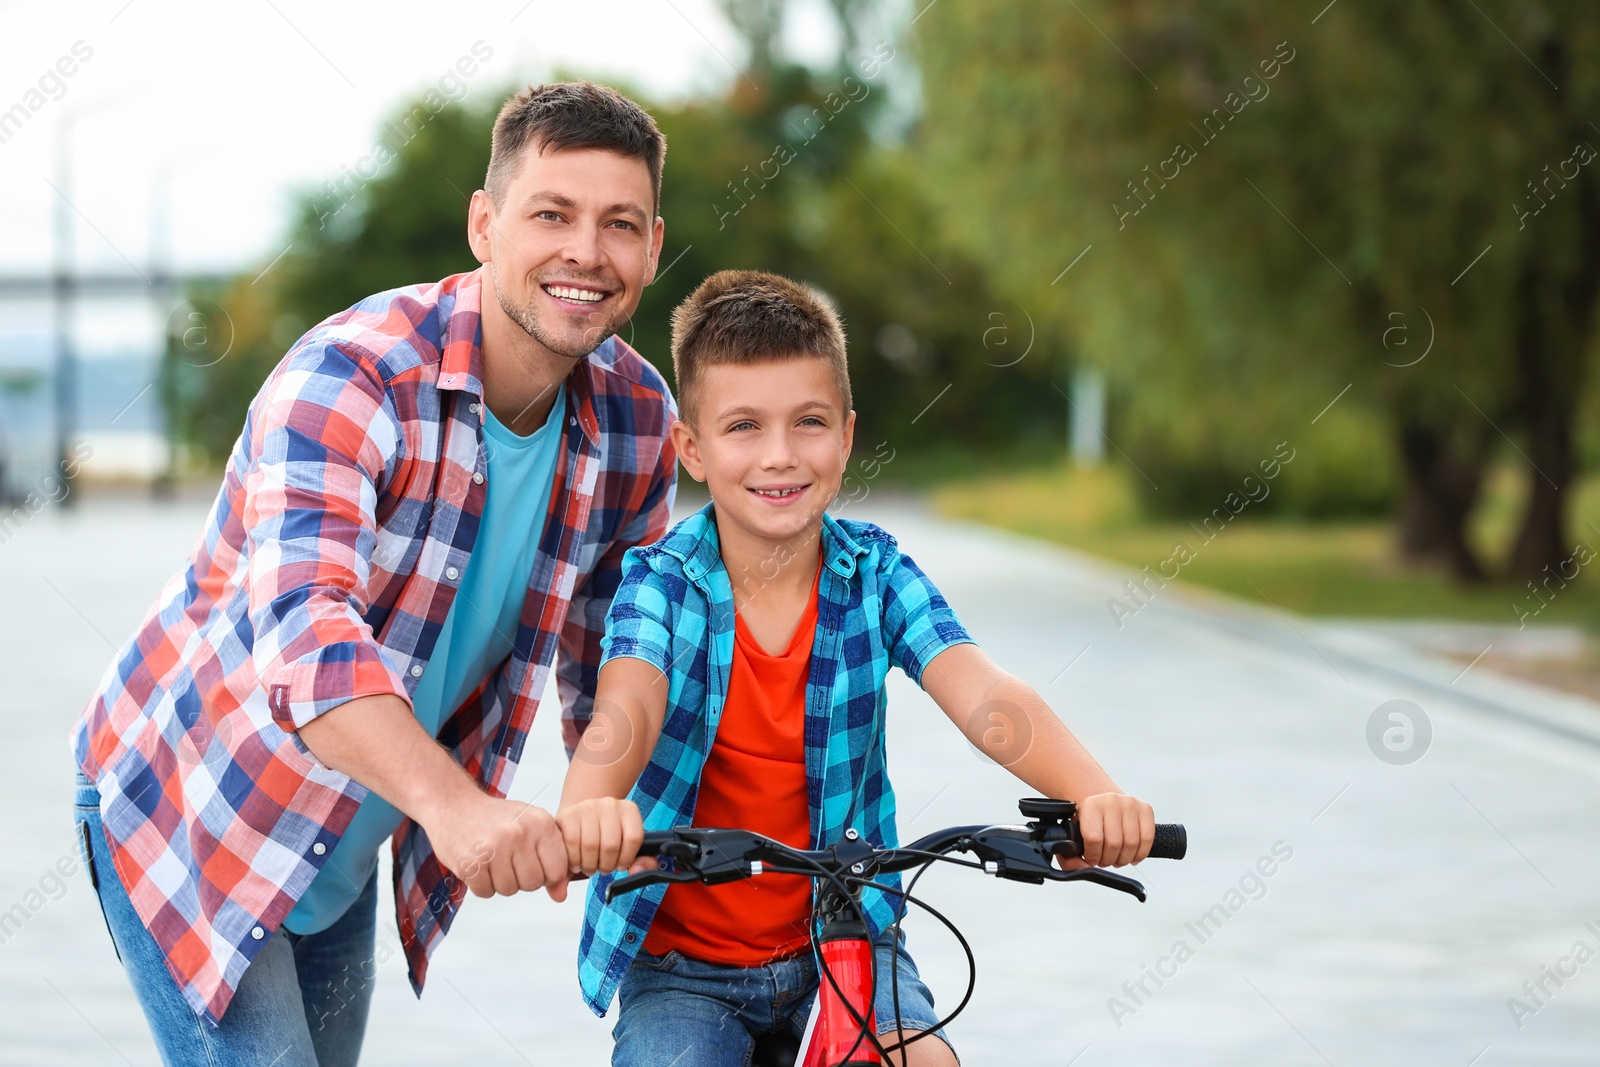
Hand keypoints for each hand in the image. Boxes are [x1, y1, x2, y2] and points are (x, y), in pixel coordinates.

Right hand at [424, 793, 571, 901]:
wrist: (454, 805)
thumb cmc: (496, 818)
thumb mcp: (531, 827)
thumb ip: (551, 859)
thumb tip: (560, 896)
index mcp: (540, 823)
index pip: (557, 870)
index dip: (546, 874)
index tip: (535, 864)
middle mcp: (519, 833)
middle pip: (533, 883)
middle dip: (522, 878)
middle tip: (509, 860)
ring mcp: (494, 848)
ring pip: (510, 890)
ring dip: (501, 882)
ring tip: (493, 860)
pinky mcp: (471, 862)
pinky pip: (486, 892)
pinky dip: (482, 884)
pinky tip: (480, 864)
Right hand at [556, 797, 649, 876]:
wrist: (581, 819)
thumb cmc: (606, 836)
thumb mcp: (629, 846)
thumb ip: (643, 862)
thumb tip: (637, 871)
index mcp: (629, 810)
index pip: (634, 838)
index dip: (626, 858)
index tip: (620, 865)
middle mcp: (609, 804)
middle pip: (611, 845)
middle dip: (606, 865)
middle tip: (602, 868)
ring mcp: (588, 807)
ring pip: (591, 845)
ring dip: (589, 865)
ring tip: (590, 866)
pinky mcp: (568, 815)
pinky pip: (572, 843)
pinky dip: (574, 859)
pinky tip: (577, 862)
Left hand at [1061, 792, 1153, 868]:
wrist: (1104, 803)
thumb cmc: (1090, 822)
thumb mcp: (1073, 834)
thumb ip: (1070, 856)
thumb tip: (1084, 868)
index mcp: (1090, 805)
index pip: (1093, 838)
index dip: (1093, 856)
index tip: (1092, 859)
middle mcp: (1110, 801)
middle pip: (1114, 843)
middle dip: (1108, 860)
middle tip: (1105, 861)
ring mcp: (1130, 803)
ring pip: (1131, 843)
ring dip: (1124, 859)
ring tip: (1116, 858)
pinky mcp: (1145, 808)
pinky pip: (1147, 839)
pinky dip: (1140, 854)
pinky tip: (1132, 857)